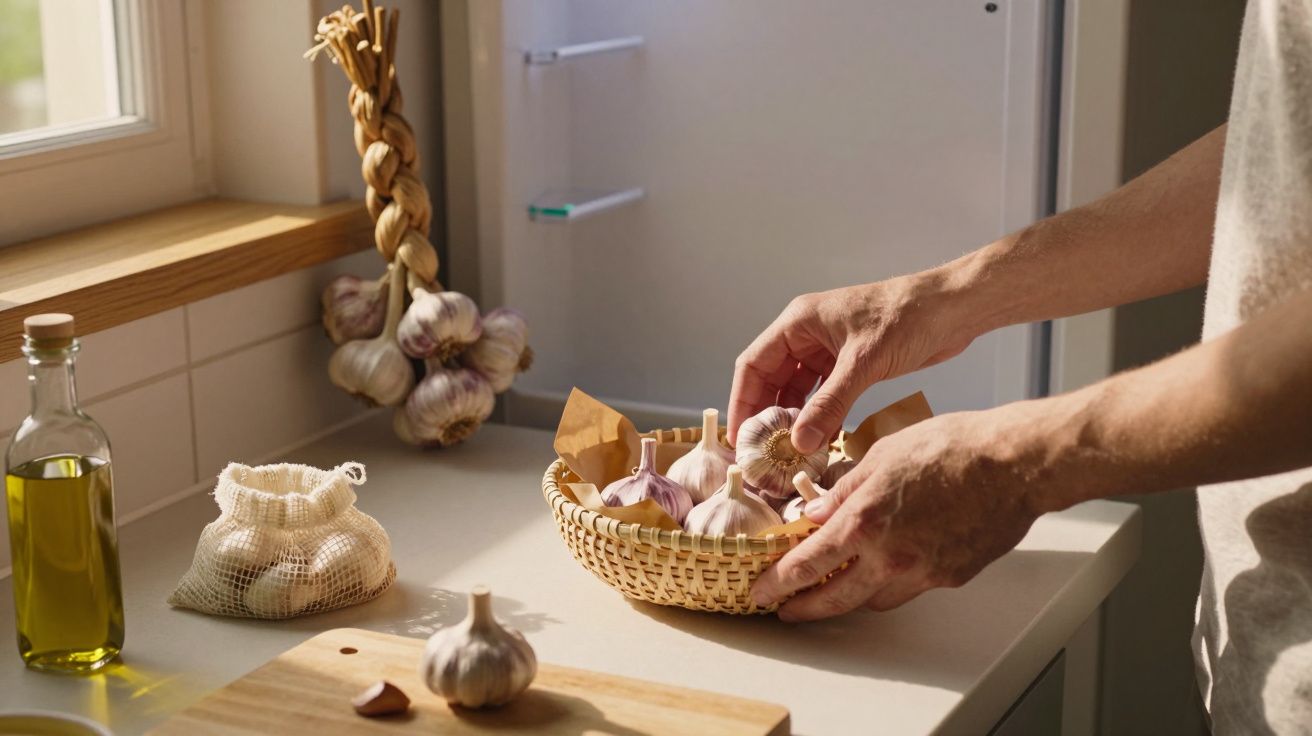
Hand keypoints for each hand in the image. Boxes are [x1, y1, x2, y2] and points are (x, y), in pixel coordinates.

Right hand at [727, 272, 975, 452]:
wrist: (953, 309)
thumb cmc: (907, 317)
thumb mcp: (863, 363)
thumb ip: (829, 404)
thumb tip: (799, 442)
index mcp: (799, 322)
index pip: (754, 364)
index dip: (742, 400)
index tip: (740, 436)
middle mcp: (808, 335)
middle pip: (772, 379)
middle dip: (766, 415)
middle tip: (762, 452)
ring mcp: (829, 350)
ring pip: (798, 390)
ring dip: (794, 419)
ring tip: (789, 454)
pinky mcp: (850, 364)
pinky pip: (824, 395)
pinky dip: (820, 417)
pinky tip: (820, 441)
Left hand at [750, 404, 1060, 620]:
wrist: (1013, 463)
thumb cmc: (951, 447)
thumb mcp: (881, 454)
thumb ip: (844, 490)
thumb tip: (815, 512)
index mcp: (864, 522)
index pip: (807, 564)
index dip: (778, 582)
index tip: (762, 591)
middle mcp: (890, 557)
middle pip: (835, 599)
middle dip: (806, 608)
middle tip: (787, 610)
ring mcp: (923, 573)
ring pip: (874, 599)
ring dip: (851, 594)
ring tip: (838, 584)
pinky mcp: (951, 577)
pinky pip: (911, 588)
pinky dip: (893, 581)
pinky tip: (892, 564)